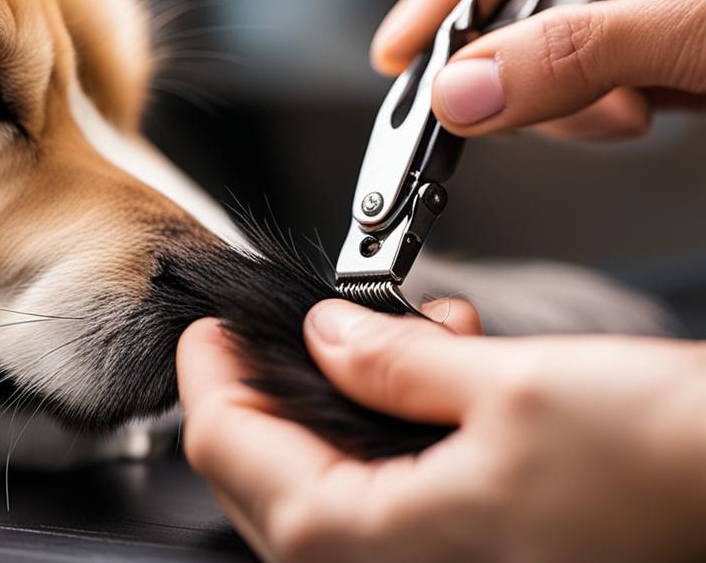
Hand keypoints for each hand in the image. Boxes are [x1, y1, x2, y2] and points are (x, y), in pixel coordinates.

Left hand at [178, 300, 705, 561]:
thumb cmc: (664, 469)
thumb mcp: (509, 385)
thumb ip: (390, 360)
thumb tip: (324, 334)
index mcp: (374, 542)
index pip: (228, 451)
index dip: (207, 377)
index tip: (206, 327)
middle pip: (261, 477)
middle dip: (258, 393)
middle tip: (266, 331)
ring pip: (319, 487)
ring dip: (326, 408)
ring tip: (370, 337)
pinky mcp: (466, 555)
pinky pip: (380, 500)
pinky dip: (378, 436)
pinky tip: (422, 379)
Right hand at [371, 0, 705, 139]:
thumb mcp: (697, 25)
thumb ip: (577, 52)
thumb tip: (465, 90)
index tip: (396, 54)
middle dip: (524, 68)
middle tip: (523, 111)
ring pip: (555, 47)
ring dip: (574, 101)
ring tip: (633, 109)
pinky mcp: (666, 31)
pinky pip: (599, 71)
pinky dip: (605, 105)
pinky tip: (648, 105)